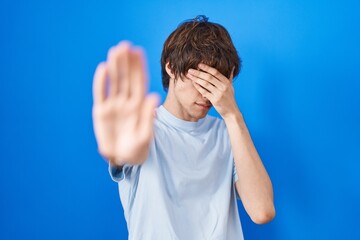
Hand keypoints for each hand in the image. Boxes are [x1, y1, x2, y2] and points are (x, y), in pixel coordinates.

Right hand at [92, 41, 158, 165]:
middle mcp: (127, 102)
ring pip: (114, 82)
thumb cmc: (138, 148)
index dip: (139, 67)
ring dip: (114, 67)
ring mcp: (114, 105)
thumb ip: (148, 115)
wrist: (123, 158)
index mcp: (139, 106)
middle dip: (126, 62)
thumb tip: (154, 96)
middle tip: (125, 45)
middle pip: (126, 78)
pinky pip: (101, 93)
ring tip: (115, 51)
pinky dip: (101, 82)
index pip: (139, 82)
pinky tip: (103, 68)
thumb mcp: (145, 134)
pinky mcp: (101, 111)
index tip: (138, 51)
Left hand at [186, 63, 237, 118]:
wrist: (231, 111)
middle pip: (209, 77)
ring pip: (205, 84)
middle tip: (190, 70)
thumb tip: (232, 67)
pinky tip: (193, 83)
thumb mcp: (231, 87)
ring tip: (189, 75)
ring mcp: (219, 94)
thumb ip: (229, 77)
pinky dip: (198, 87)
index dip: (207, 68)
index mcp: (226, 82)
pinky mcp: (214, 100)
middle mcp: (223, 87)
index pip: (215, 72)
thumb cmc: (230, 98)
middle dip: (198, 72)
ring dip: (196, 79)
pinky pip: (204, 92)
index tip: (199, 64)